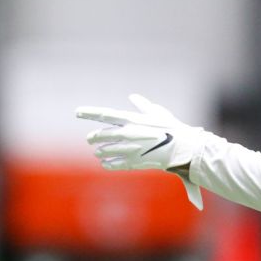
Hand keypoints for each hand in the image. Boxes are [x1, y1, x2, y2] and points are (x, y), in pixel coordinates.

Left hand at [75, 94, 205, 208]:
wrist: (183, 149)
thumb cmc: (172, 128)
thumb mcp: (158, 113)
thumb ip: (143, 106)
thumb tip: (133, 97)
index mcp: (132, 119)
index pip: (105, 114)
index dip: (89, 113)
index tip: (76, 112)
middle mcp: (128, 134)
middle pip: (102, 135)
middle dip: (94, 137)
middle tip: (89, 139)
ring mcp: (130, 149)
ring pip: (106, 150)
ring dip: (100, 151)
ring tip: (98, 152)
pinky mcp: (134, 162)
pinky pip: (114, 164)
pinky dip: (108, 163)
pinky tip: (105, 163)